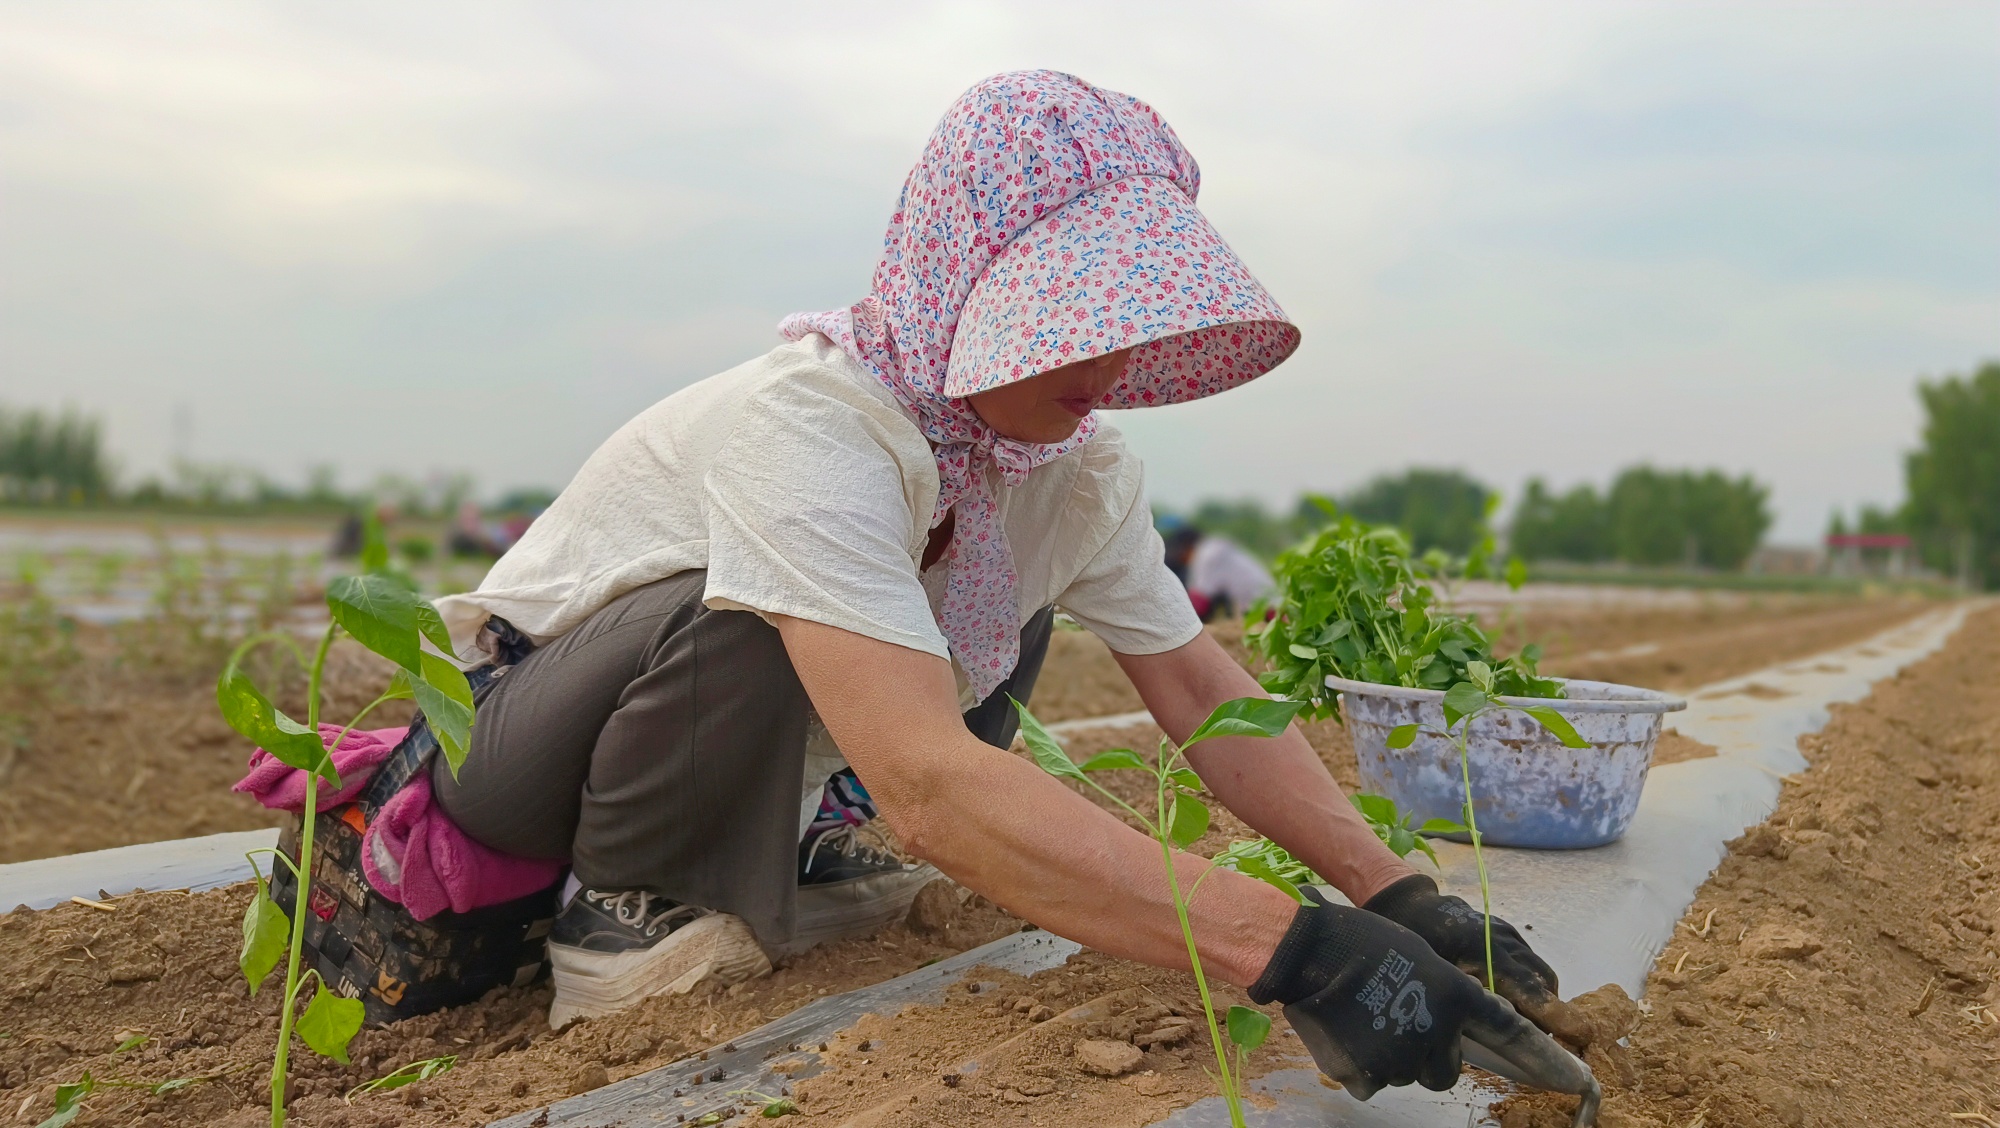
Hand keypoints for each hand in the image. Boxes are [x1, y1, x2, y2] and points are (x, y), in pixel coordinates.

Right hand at [1250, 899, 1551, 1098]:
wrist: (1311, 950)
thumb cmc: (1366, 942)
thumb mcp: (1424, 958)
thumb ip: (1452, 995)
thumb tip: (1473, 1019)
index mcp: (1456, 997)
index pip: (1512, 1035)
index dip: (1545, 1060)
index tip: (1576, 1080)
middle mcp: (1438, 1032)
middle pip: (1445, 1070)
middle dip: (1428, 1054)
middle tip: (1396, 1020)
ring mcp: (1403, 1058)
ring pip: (1408, 1075)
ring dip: (1393, 1056)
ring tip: (1365, 1017)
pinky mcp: (1370, 1077)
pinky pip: (1375, 1082)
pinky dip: (1362, 1065)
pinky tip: (1347, 1033)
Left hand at [1362, 874, 1590, 1045]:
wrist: (1410, 906)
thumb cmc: (1415, 947)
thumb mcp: (1435, 980)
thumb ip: (1466, 1005)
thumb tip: (1492, 1040)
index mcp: (1486, 955)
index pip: (1533, 991)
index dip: (1558, 1017)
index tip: (1580, 1035)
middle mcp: (1504, 942)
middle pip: (1545, 983)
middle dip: (1551, 1012)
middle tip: (1542, 1039)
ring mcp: (1507, 934)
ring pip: (1540, 971)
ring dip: (1541, 997)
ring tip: (1526, 1021)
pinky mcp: (1505, 931)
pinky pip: (1528, 959)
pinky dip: (1530, 981)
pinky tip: (1513, 998)